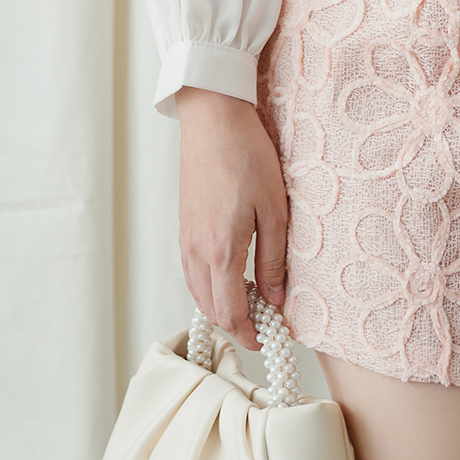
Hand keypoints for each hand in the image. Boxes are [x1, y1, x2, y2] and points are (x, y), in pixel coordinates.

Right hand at [173, 86, 288, 349]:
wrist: (213, 119)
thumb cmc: (247, 156)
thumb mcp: (275, 209)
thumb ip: (274, 259)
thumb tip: (276, 297)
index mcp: (221, 251)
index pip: (231, 313)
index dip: (250, 334)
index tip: (269, 340)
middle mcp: (197, 252)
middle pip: (212, 310)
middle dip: (237, 325)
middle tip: (266, 325)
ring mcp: (186, 240)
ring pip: (199, 293)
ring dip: (222, 307)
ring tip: (253, 303)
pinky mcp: (184, 228)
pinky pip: (192, 273)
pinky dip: (210, 288)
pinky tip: (231, 278)